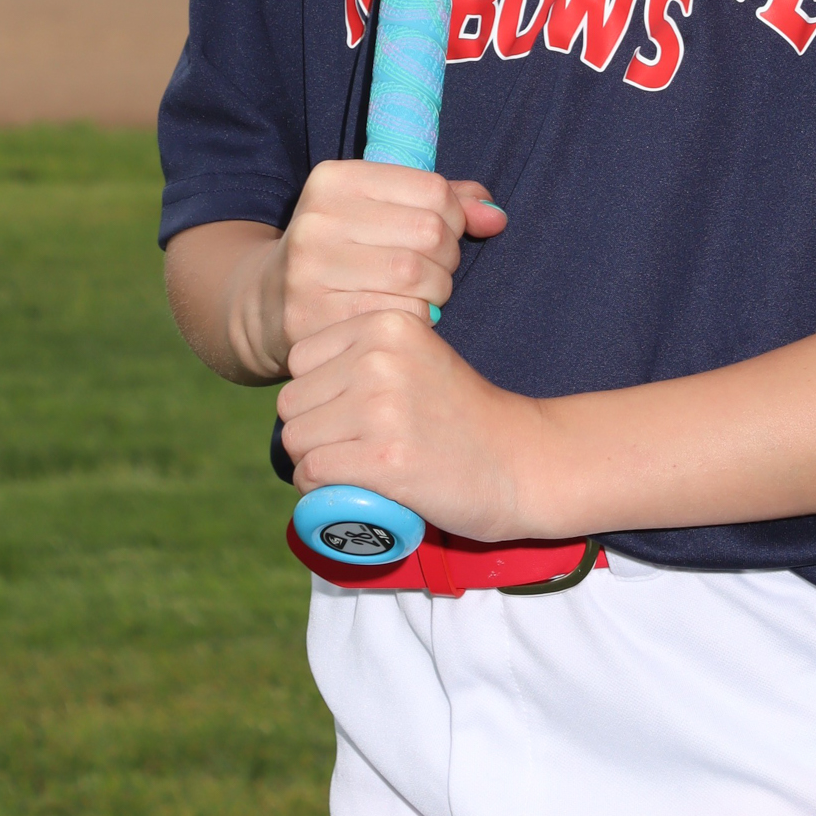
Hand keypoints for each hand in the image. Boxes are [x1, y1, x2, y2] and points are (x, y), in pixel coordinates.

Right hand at [236, 160, 506, 377]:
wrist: (266, 306)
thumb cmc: (344, 252)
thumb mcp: (382, 211)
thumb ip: (445, 203)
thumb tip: (497, 217)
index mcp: (334, 179)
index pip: (433, 190)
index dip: (454, 217)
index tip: (441, 235)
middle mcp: (317, 219)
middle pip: (429, 234)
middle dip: (447, 259)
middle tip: (434, 273)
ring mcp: (309, 270)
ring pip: (418, 278)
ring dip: (435, 293)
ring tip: (419, 295)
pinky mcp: (311, 319)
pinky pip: (396, 318)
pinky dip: (415, 322)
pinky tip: (399, 319)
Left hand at [277, 307, 545, 543]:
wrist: (523, 460)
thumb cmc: (465, 417)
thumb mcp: (419, 358)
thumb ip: (366, 357)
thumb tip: (301, 389)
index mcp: (387, 325)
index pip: (301, 358)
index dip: (316, 393)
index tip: (347, 414)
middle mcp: (380, 358)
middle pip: (292, 401)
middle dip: (310, 431)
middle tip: (349, 449)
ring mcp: (381, 408)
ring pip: (296, 439)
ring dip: (312, 463)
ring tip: (351, 469)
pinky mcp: (384, 460)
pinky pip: (313, 473)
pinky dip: (318, 490)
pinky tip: (349, 489)